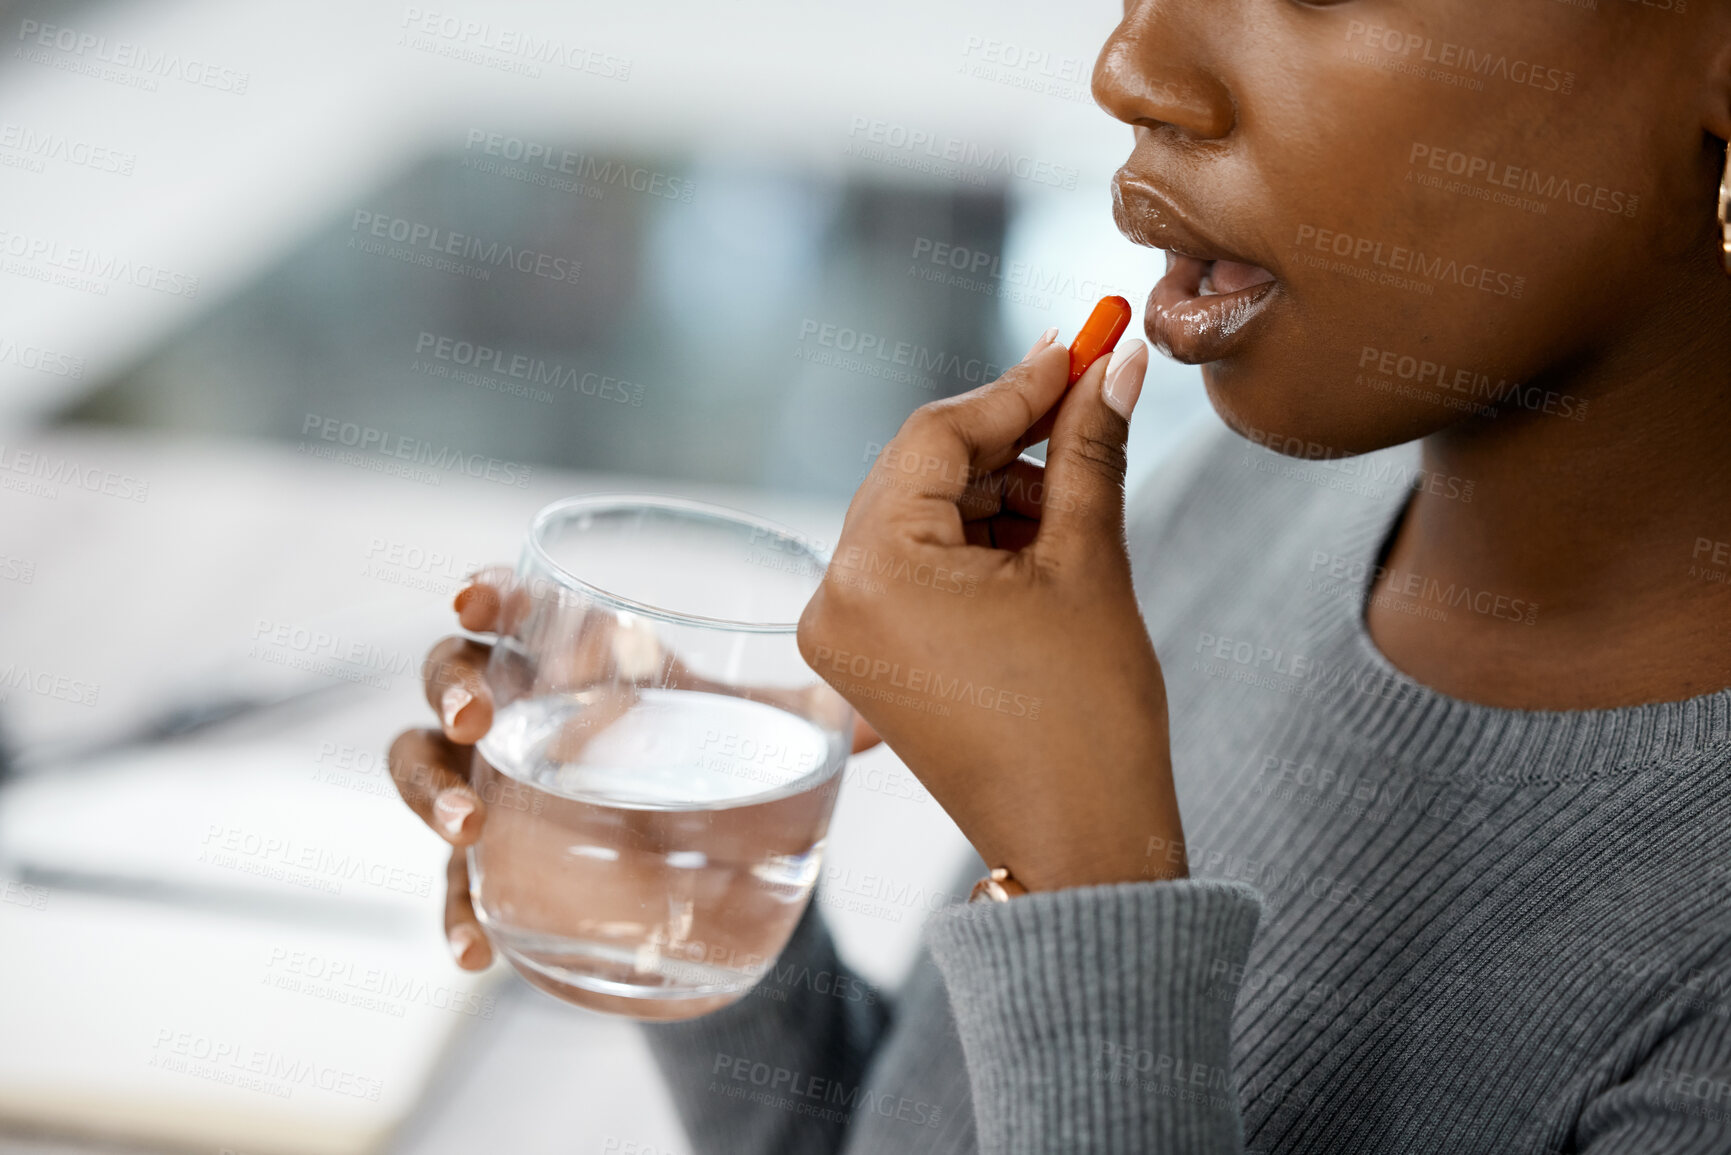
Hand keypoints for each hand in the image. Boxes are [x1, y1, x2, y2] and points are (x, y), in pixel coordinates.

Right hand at [388, 569, 881, 969]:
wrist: (721, 852)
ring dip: (429, 792)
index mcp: (583, 650)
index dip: (486, 593)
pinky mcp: (501, 859)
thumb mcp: (767, 730)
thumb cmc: (727, 755)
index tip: (475, 598)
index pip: (516, 602)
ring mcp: (501, 783)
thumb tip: (885, 722)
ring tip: (465, 831)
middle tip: (478, 719)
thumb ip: (819, 716)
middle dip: (452, 687)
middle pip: (452, 673)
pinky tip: (472, 950)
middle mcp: (528, 707)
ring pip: (424, 766)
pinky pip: (452, 879)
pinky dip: (451, 909)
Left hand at [796, 333, 1185, 892]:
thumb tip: (1116, 363)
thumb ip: (1089, 447)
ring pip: (924, 514)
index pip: (937, 434)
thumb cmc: (1087, 718)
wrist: (1083, 844)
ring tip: (1078, 510)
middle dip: (1012, 441)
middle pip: (923, 470)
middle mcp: (835, 596)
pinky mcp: (869, 657)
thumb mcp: (1089, 562)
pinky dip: (976, 544)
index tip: (1085, 347)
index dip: (1019, 386)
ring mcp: (844, 631)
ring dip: (1000, 494)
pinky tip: (1041, 549)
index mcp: (872, 569)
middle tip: (1093, 405)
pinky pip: (916, 565)